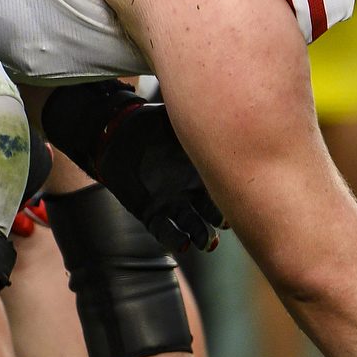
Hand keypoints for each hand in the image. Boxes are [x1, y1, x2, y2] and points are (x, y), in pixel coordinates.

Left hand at [97, 102, 224, 252]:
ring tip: (206, 242)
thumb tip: (222, 112)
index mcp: (202, 169)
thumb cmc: (150, 123)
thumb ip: (198, 120)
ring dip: (203, 236)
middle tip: (224, 222)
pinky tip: (182, 244)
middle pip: (213, 212)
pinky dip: (174, 239)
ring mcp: (172, 203)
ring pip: (194, 227)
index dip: (232, 195)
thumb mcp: (177, 119)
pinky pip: (165, 232)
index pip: (224, 186)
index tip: (239, 198)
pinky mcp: (151, 213)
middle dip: (220, 220)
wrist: (117, 133)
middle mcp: (191, 190)